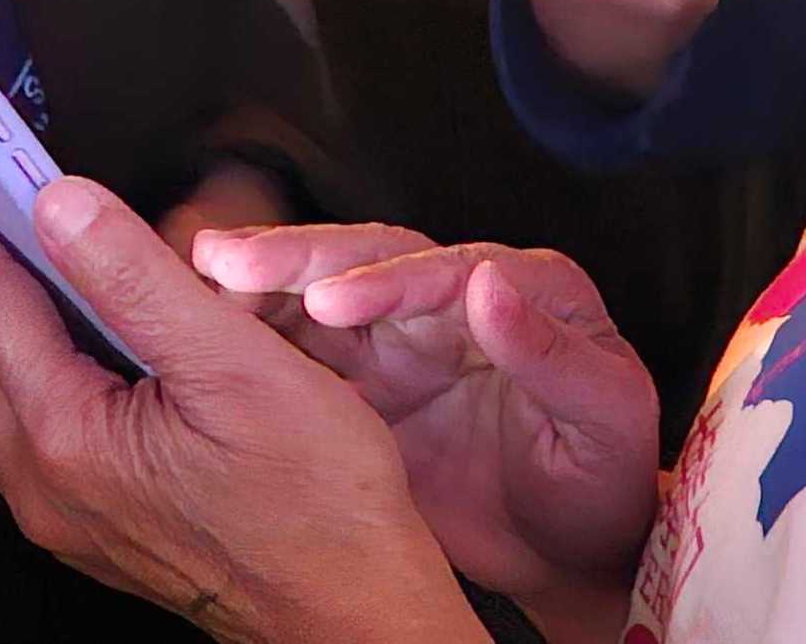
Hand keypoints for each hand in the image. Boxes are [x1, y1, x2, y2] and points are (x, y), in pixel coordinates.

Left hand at [0, 166, 477, 643]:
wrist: (349, 615)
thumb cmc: (317, 504)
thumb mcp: (236, 363)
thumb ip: (139, 278)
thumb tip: (64, 204)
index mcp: (68, 436)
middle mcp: (45, 484)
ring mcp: (63, 514)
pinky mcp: (90, 527)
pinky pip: (15, 431)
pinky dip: (9, 366)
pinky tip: (46, 339)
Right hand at [195, 227, 659, 612]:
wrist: (572, 549)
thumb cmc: (603, 482)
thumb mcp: (604, 418)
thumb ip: (552, 354)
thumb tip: (493, 286)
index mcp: (526, 289)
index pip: (445, 269)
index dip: (384, 279)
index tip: (332, 300)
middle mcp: (457, 296)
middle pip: (368, 256)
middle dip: (296, 257)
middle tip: (230, 263)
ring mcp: (404, 335)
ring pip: (320, 288)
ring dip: (260, 282)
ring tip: (201, 279)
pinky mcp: (362, 378)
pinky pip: (299, 342)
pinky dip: (251, 331)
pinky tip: (204, 327)